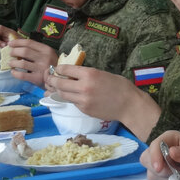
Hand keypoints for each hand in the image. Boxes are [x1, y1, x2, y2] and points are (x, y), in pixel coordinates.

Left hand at [0, 37, 56, 85]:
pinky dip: (15, 73)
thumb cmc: (51, 65)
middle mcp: (44, 58)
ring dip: (13, 62)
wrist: (60, 79)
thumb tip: (19, 46)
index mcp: (46, 50)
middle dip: (14, 51)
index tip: (10, 43)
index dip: (17, 42)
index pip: (29, 43)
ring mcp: (41, 69)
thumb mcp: (48, 54)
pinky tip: (13, 72)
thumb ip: (36, 50)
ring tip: (11, 63)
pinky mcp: (37, 79)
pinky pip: (22, 75)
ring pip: (22, 63)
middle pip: (24, 51)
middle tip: (11, 54)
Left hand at [46, 65, 160, 140]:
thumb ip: (87, 74)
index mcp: (90, 74)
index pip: (66, 69)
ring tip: (56, 88)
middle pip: (59, 83)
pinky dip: (70, 99)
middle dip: (52, 80)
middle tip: (50, 79)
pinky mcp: (84, 110)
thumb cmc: (121, 86)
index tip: (57, 69)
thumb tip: (73, 75)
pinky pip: (72, 103)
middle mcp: (84, 87)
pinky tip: (71, 96)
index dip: (58, 69)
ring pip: (62, 95)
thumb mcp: (104, 74)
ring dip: (57, 91)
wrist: (129, 105)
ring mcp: (83, 100)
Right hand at [139, 130, 179, 179]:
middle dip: (160, 170)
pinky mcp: (157, 177)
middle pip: (147, 159)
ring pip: (150, 174)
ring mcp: (157, 164)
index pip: (154, 145)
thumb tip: (171, 151)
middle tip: (176, 174)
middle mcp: (161, 150)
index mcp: (170, 139)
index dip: (154, 156)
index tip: (159, 168)